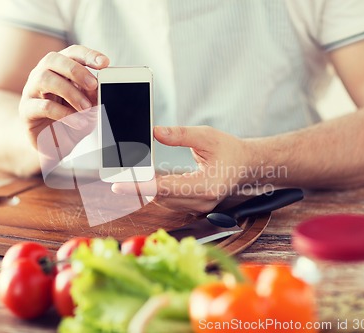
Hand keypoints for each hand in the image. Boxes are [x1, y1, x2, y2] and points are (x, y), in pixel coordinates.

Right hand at [19, 45, 109, 146]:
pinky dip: (64, 113)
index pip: (72, 53)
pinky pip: (43, 106)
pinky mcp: (26, 110)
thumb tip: (98, 87)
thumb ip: (92, 95)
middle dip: (76, 70)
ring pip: (45, 79)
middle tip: (93, 85)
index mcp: (59, 68)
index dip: (88, 55)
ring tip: (86, 107)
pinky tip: (78, 122)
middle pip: (53, 60)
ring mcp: (31, 91)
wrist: (55, 144)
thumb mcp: (88, 106)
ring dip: (70, 92)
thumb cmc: (71, 119)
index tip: (104, 63)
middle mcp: (42, 74)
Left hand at [112, 126, 259, 213]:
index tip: (118, 185)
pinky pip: (169, 200)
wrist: (246, 165)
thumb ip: (181, 135)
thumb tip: (155, 132)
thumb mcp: (207, 136)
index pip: (165, 188)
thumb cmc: (230, 149)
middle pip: (160, 196)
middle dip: (138, 185)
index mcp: (206, 186)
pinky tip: (148, 179)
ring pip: (163, 200)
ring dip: (147, 188)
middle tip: (117, 174)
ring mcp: (199, 207)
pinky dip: (157, 190)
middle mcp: (202, 202)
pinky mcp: (194, 206)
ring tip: (130, 175)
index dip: (140, 186)